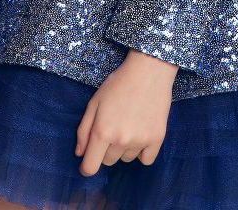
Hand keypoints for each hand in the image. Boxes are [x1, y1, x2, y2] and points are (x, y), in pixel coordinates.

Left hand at [75, 49, 177, 175]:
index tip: (88, 161)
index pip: (91, 167)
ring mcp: (140, 141)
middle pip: (109, 162)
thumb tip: (80, 154)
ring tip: (129, 124)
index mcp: (102, 131)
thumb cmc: (118, 83)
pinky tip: (141, 133)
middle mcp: (121, 140)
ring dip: (124, 148)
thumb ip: (84, 129)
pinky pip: (146, 160)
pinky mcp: (157, 139)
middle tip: (113, 127)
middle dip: (107, 149)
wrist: (149, 71)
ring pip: (126, 159)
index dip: (86, 167)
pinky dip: (142, 152)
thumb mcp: (95, 102)